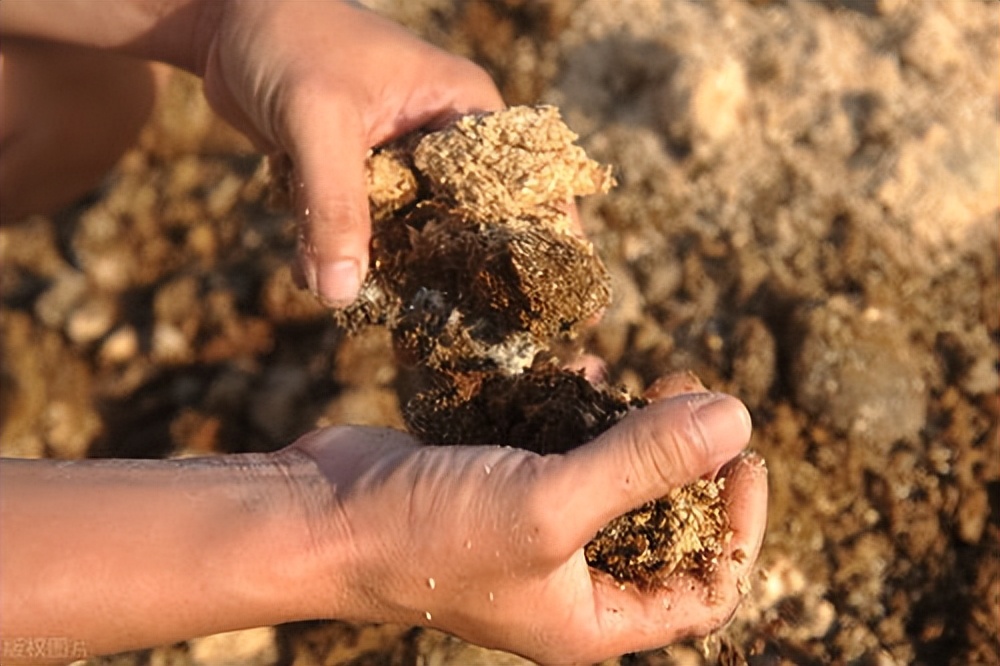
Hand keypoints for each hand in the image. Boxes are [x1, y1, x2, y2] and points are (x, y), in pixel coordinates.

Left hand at [196, 1, 504, 305]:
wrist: (225, 21)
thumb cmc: (288, 38)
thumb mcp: (319, 120)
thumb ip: (335, 206)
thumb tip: (341, 294)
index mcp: (463, 109)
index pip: (512, 186)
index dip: (521, 242)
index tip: (518, 301)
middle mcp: (441, 139)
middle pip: (462, 223)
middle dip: (440, 270)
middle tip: (433, 322)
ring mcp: (399, 163)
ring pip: (405, 235)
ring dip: (377, 268)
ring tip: (352, 296)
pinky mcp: (358, 180)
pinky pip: (359, 231)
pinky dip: (334, 253)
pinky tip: (308, 273)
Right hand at [287, 387, 766, 662]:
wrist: (319, 516)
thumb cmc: (428, 533)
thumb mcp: (549, 504)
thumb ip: (644, 463)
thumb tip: (737, 420)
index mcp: (590, 618)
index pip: (703, 589)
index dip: (737, 528)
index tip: (743, 456)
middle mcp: (568, 580)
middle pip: (664, 528)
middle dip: (690, 466)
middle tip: (697, 400)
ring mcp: (531, 530)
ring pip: (614, 483)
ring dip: (638, 433)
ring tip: (652, 379)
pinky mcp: (500, 485)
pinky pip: (563, 449)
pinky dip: (582, 414)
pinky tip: (585, 373)